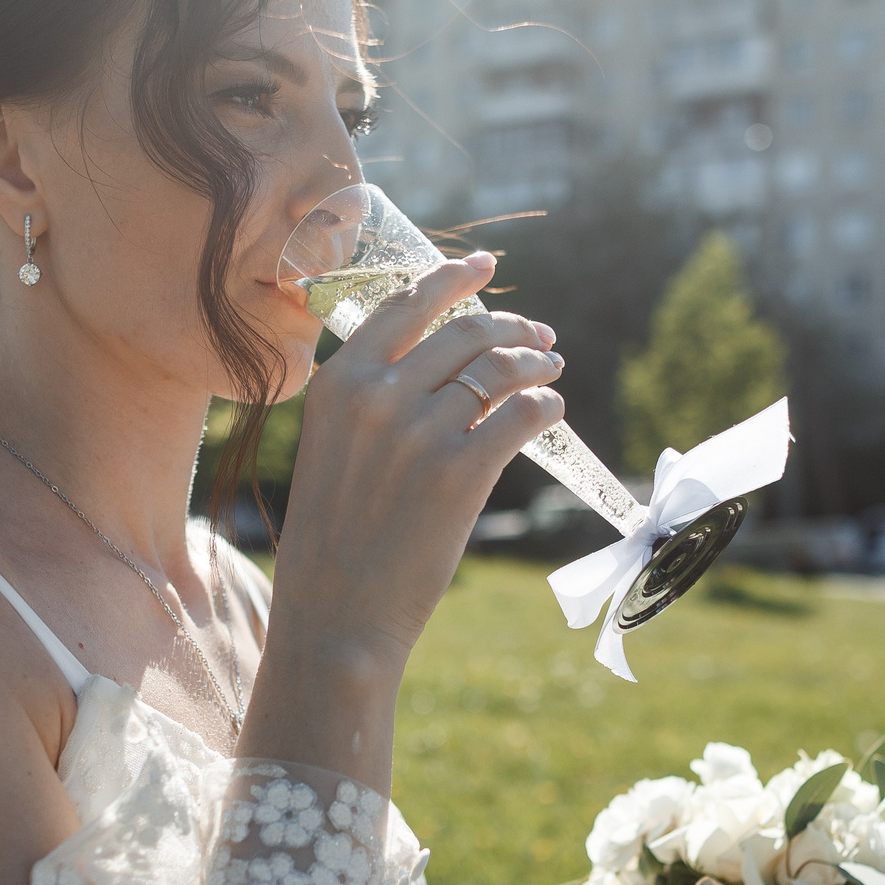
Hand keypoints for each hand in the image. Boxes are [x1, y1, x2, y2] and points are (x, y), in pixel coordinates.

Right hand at [261, 253, 562, 681]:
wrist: (335, 616)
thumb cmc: (334, 541)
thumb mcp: (333, 450)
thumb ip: (372, 400)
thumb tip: (445, 362)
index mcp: (337, 384)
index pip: (405, 306)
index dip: (453, 280)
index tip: (485, 268)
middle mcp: (377, 396)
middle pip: (464, 332)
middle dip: (511, 326)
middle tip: (539, 336)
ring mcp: (421, 432)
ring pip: (500, 369)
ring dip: (535, 363)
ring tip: (551, 369)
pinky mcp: (461, 471)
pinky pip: (522, 414)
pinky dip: (544, 405)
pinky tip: (550, 410)